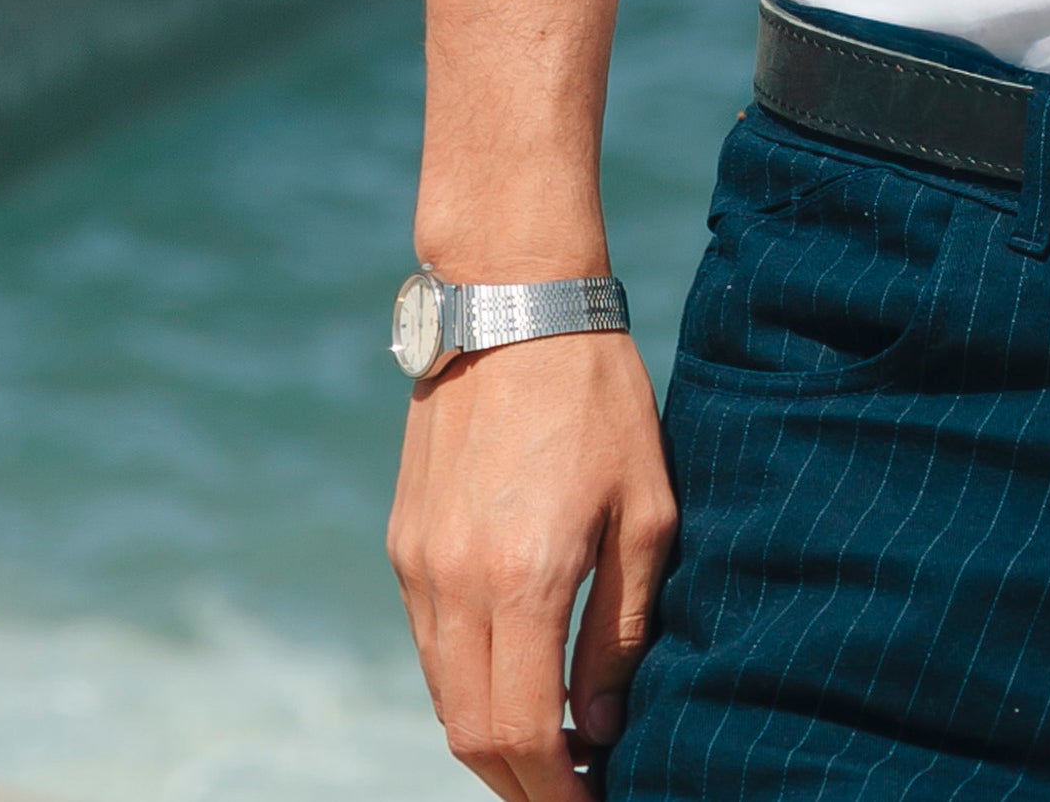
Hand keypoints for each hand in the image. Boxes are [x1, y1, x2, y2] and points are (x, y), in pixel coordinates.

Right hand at [388, 328, 677, 800]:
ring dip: (491, 740)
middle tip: (575, 792)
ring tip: (552, 748)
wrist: (510, 297)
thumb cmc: (598, 397)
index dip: (558, 795)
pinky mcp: (403, 539)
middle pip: (471, 736)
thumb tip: (595, 730)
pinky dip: (466, 686)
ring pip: (442, 697)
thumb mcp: (646, 513)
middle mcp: (454, 581)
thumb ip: (619, 633)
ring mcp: (418, 562)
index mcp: (523, 577)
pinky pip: (428, 645)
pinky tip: (515, 677)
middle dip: (522, 785)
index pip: (523, 735)